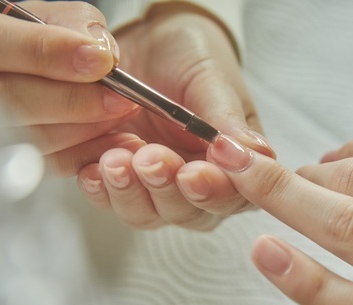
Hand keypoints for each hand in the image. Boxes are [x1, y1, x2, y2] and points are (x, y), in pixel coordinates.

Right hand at [0, 0, 142, 174]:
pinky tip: (110, 143)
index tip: (100, 61)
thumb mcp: (33, 15)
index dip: (46, 53)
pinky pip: (39, 164)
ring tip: (120, 115)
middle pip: (4, 101)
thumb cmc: (15, 38)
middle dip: (73, 101)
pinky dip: (80, 155)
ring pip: (21, 137)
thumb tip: (100, 52)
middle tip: (120, 99)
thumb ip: (67, 23)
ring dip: (82, 130)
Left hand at [76, 3, 273, 229]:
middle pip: (187, 213)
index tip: (192, 174)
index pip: (233, 197)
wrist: (148, 43)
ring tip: (116, 160)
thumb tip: (258, 155)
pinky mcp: (118, 181)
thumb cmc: (192, 59)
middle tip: (151, 159)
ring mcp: (155, 188)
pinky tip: (94, 171)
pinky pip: (108, 199)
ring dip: (130, 193)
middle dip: (166, 190)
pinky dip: (100, 189)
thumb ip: (226, 120)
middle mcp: (197, 187)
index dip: (214, 193)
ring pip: (146, 213)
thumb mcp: (212, 80)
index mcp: (233, 168)